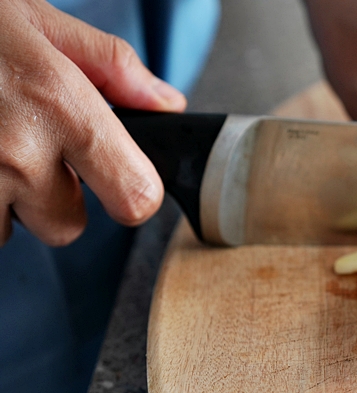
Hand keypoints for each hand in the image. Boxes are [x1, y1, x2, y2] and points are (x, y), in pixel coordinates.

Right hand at [0, 0, 186, 246]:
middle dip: (51, 198)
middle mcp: (17, 153)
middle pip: (67, 227)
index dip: (131, 194)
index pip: (135, 198)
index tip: (117, 182)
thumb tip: (166, 105)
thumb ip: (111, 68)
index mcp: (62, 108)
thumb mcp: (38, 22)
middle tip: (20, 148)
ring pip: (7, 231)